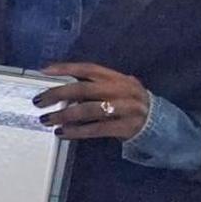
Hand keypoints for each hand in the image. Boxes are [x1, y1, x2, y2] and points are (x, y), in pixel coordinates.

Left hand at [36, 60, 153, 141]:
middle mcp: (122, 90)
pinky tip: (62, 132)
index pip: (89, 68)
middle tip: (39, 101)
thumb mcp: (118, 89)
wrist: (161, 123)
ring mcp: (126, 109)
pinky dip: (77, 131)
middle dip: (58, 94)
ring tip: (47, 119)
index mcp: (118, 78)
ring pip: (88, 110)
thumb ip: (96, 86)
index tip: (44, 71)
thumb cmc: (130, 104)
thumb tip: (62, 88)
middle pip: (84, 89)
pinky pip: (96, 129)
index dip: (66, 68)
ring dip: (64, 115)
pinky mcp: (126, 127)